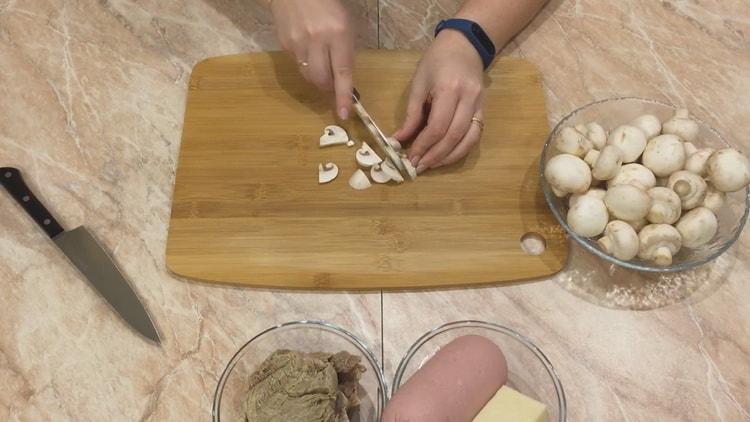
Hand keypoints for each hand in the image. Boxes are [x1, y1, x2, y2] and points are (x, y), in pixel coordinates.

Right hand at [270, 0, 353, 118]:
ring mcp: (298, 43)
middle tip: (333, 84)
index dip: (343, 95)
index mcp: (338, 34)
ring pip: (308, 75)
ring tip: (321, 62)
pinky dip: (306, 63)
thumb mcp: (345, 25)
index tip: (344, 113)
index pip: (342, 72)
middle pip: (321, 80)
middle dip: (328, 87)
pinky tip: (308, 48)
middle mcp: (317, 40)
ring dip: (317, 76)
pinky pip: (298, 64)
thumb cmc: (328, 6)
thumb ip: (345, 52)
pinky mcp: (285, 45)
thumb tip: (344, 81)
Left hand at [393, 30, 484, 172]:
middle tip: (419, 167)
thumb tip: (399, 140)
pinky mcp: (484, 110)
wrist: (464, 45)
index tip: (410, 157)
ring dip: (449, 157)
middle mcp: (468, 99)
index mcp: (449, 89)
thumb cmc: (436, 61)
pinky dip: (461, 150)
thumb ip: (411, 114)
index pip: (437, 126)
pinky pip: (475, 136)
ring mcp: (480, 105)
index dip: (423, 145)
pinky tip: (446, 156)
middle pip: (454, 137)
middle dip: (435, 156)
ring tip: (431, 165)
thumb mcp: (418, 83)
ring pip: (469, 140)